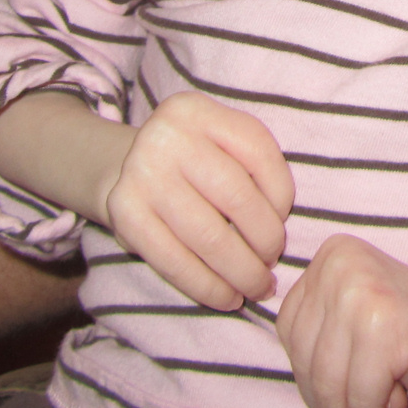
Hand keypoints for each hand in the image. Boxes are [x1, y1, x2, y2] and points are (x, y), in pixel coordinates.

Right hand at [105, 92, 293, 310]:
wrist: (123, 167)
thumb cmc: (191, 160)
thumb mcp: (217, 141)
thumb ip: (251, 165)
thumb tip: (280, 224)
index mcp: (197, 110)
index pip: (257, 150)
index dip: (281, 192)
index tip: (284, 219)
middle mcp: (167, 136)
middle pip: (236, 197)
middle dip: (265, 240)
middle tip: (273, 263)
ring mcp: (141, 175)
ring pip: (209, 237)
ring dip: (242, 272)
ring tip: (257, 287)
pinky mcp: (125, 215)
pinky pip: (176, 262)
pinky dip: (209, 287)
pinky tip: (227, 297)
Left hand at [275, 234, 407, 407]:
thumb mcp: (354, 314)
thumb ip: (322, 333)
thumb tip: (303, 382)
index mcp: (331, 255)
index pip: (290, 330)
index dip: (311, 374)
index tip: (343, 390)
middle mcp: (340, 267)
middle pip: (306, 359)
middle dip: (331, 404)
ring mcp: (361, 294)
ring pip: (328, 384)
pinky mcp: (386, 328)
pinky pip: (360, 397)